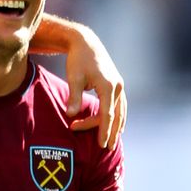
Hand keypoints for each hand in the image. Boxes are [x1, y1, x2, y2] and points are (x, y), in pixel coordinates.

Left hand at [64, 25, 125, 148]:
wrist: (86, 43)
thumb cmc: (78, 60)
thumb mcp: (74, 78)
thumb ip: (73, 97)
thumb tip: (70, 114)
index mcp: (109, 86)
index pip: (106, 114)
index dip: (103, 130)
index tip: (101, 144)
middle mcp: (118, 86)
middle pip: (116, 114)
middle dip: (111, 131)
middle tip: (106, 148)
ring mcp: (120, 85)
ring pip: (121, 110)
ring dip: (116, 125)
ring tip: (113, 140)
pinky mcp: (117, 84)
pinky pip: (121, 104)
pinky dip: (119, 115)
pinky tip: (118, 124)